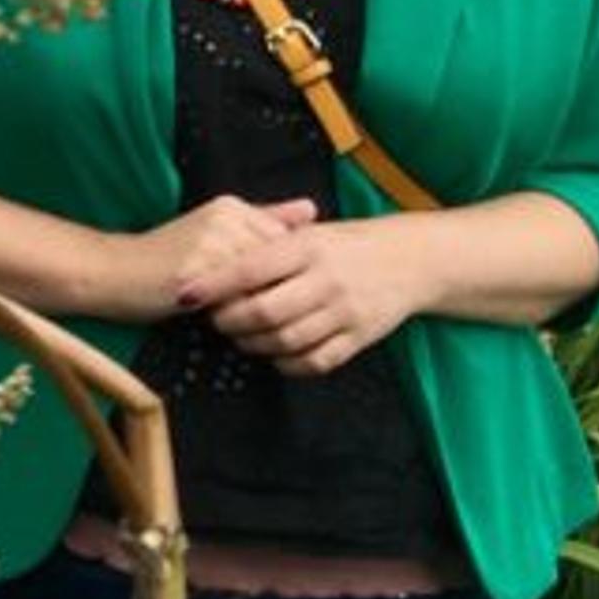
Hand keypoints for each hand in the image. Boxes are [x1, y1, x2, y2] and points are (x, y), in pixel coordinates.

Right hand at [110, 195, 319, 323]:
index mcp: (232, 206)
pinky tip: (223, 319)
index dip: (279, 273)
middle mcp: (226, 218)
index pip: (286, 243)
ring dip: (256, 303)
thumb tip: (311, 209)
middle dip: (271, 288)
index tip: (261, 286)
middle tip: (248, 303)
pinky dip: (238, 314)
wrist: (113, 272)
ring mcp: (212, 244)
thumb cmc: (165, 257)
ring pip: (262, 283)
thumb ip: (264, 218)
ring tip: (234, 311)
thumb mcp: (215, 230)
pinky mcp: (199, 272)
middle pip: (278, 264)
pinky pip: (238, 300)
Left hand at [185, 215, 427, 375]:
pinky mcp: (361, 338)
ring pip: (287, 340)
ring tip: (239, 337)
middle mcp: (327, 281)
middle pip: (265, 311)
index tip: (185, 294)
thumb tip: (212, 253)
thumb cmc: (348, 245)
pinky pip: (317, 361)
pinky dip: (288, 364)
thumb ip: (268, 244)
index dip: (214, 285)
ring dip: (254, 344)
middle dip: (230, 321)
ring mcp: (346, 312)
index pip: (251, 268)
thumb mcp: (311, 233)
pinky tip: (274, 355)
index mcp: (309, 248)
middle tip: (214, 320)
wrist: (412, 260)